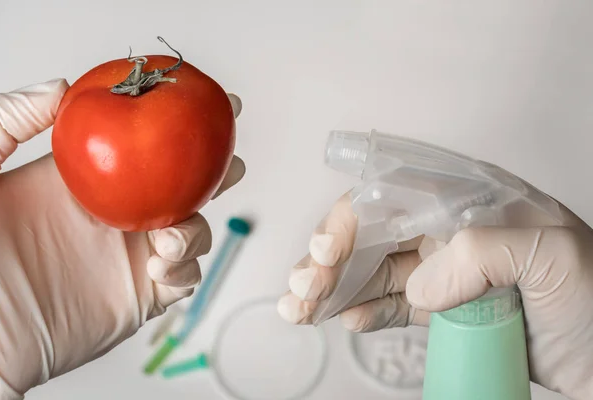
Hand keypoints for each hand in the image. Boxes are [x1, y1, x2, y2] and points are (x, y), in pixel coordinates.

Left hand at [0, 79, 244, 398]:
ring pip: (193, 230)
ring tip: (170, 236)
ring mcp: (131, 255)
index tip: (207, 100)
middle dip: (212, 170)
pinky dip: (186, 267)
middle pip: (181, 185)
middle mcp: (115, 215)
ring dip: (196, 227)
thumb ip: (7, 119)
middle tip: (227, 160)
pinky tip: (161, 265)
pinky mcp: (141, 295)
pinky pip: (185, 277)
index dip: (177, 120)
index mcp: (86, 182)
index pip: (143, 143)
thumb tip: (60, 88)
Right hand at [278, 174, 592, 398]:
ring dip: (333, 287)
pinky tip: (347, 318)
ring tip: (303, 307)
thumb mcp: (551, 253)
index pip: (393, 192)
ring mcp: (443, 269)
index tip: (328, 248)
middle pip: (371, 232)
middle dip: (329, 258)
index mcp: (470, 199)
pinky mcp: (442, 307)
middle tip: (306, 287)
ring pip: (372, 270)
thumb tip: (421, 283)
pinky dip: (362, 311)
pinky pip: (390, 304)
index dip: (351, 217)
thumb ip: (480, 250)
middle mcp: (449, 228)